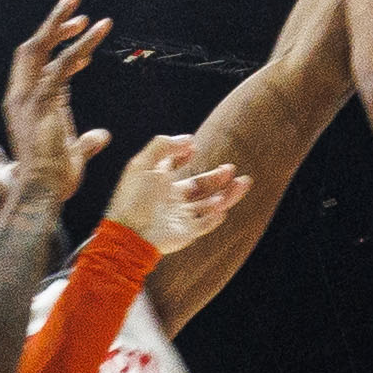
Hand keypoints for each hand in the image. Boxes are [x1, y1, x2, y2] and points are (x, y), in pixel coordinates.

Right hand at [2, 0, 112, 201]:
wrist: (42, 194)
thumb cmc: (55, 182)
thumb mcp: (73, 156)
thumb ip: (85, 142)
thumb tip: (101, 135)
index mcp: (25, 106)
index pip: (37, 67)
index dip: (58, 48)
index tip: (83, 39)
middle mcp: (21, 97)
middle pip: (30, 49)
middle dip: (51, 23)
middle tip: (75, 2)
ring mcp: (27, 97)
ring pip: (39, 46)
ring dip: (59, 21)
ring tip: (79, 0)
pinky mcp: (40, 101)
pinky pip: (61, 63)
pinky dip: (80, 44)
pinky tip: (98, 29)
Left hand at [103, 133, 248, 257]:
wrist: (130, 233)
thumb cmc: (133, 198)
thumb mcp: (143, 163)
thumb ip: (164, 145)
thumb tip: (189, 139)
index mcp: (160, 182)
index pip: (176, 166)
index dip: (184, 156)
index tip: (192, 148)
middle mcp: (172, 199)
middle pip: (200, 186)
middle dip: (217, 177)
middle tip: (231, 169)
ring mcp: (180, 217)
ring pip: (209, 205)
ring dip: (226, 194)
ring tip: (242, 183)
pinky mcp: (186, 233)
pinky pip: (206, 224)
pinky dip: (216, 216)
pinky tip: (223, 207)